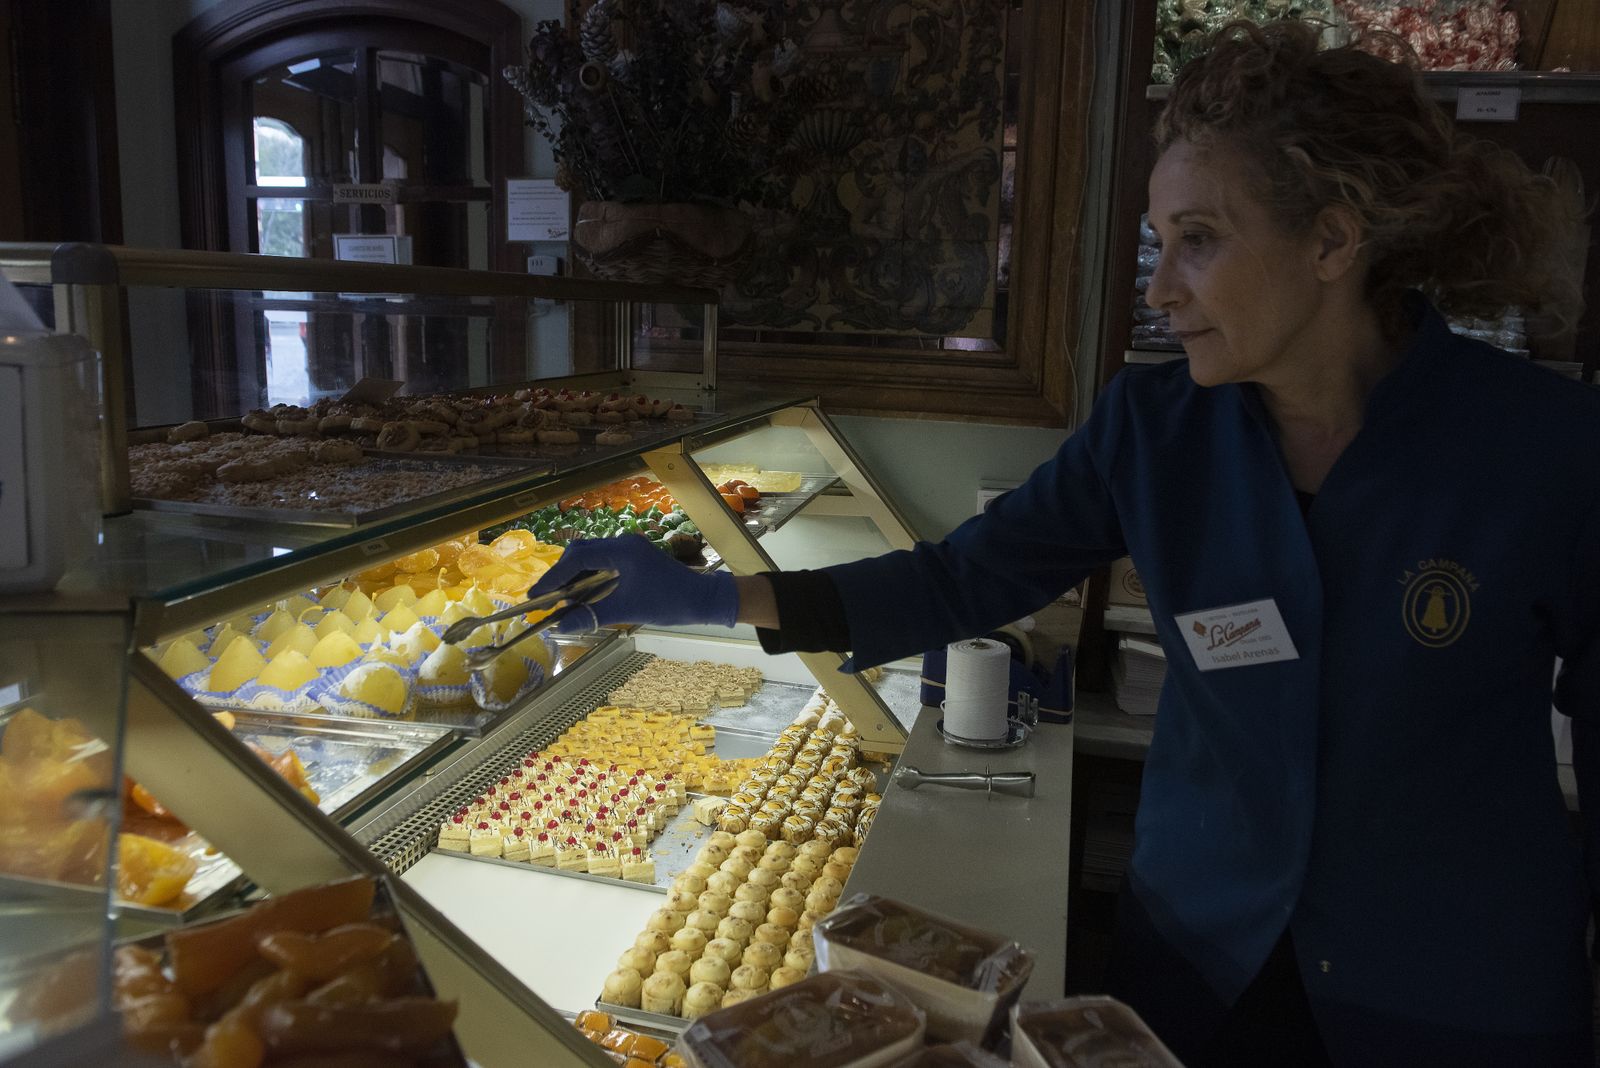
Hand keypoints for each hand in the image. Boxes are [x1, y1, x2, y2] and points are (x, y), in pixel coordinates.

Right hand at [529, 534, 738, 631]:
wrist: (704, 599)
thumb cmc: (669, 603)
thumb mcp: (627, 610)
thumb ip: (591, 616)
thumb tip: (558, 626)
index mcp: (622, 550)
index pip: (577, 557)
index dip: (554, 577)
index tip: (536, 595)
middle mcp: (623, 543)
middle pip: (580, 552)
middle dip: (561, 575)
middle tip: (545, 599)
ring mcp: (630, 549)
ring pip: (591, 557)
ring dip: (575, 577)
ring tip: (560, 600)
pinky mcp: (635, 557)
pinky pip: (604, 562)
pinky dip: (590, 577)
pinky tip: (583, 596)